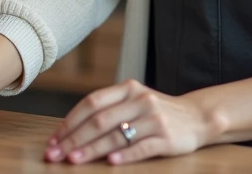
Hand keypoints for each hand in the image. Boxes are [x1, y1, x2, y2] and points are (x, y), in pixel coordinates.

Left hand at [45, 79, 210, 165]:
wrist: (197, 117)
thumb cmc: (156, 112)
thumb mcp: (133, 101)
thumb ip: (108, 110)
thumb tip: (69, 131)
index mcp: (128, 89)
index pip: (91, 103)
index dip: (70, 122)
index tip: (54, 139)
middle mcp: (140, 100)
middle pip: (100, 120)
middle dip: (73, 139)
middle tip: (55, 154)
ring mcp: (154, 119)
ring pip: (117, 135)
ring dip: (92, 149)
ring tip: (74, 160)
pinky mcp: (167, 138)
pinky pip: (141, 147)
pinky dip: (124, 155)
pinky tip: (110, 163)